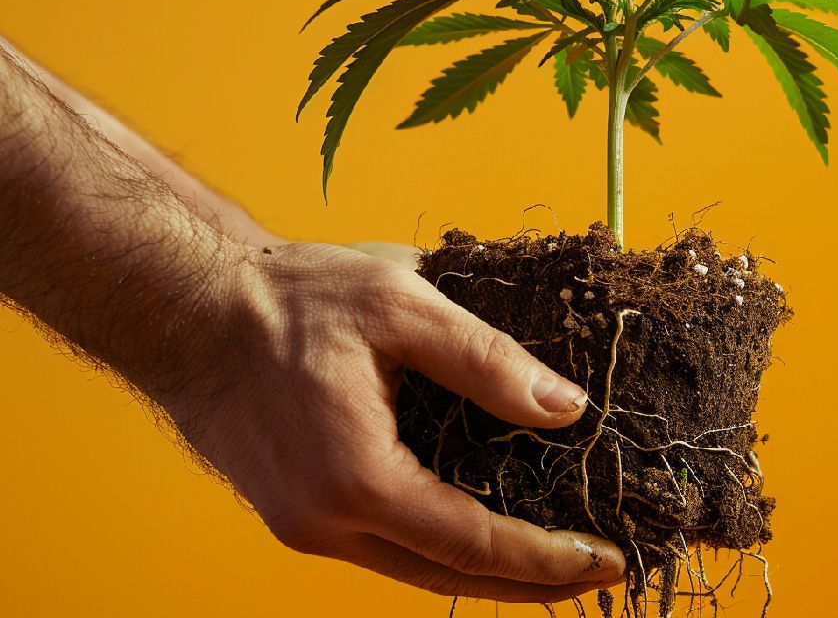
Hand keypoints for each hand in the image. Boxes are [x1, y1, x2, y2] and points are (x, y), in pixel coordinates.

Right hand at [164, 242, 624, 601]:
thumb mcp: (402, 306)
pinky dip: (439, 546)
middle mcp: (325, 523)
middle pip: (449, 576)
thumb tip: (565, 408)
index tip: (608, 560)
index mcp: (356, 479)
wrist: (185, 307)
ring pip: (414, 568)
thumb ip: (489, 361)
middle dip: (530, 583)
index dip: (549, 558)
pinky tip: (476, 526)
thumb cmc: (286, 299)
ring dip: (486, 569)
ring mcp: (303, 525)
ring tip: (551, 558)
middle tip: (595, 572)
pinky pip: (383, 546)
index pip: (476, 543)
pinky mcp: (294, 512)